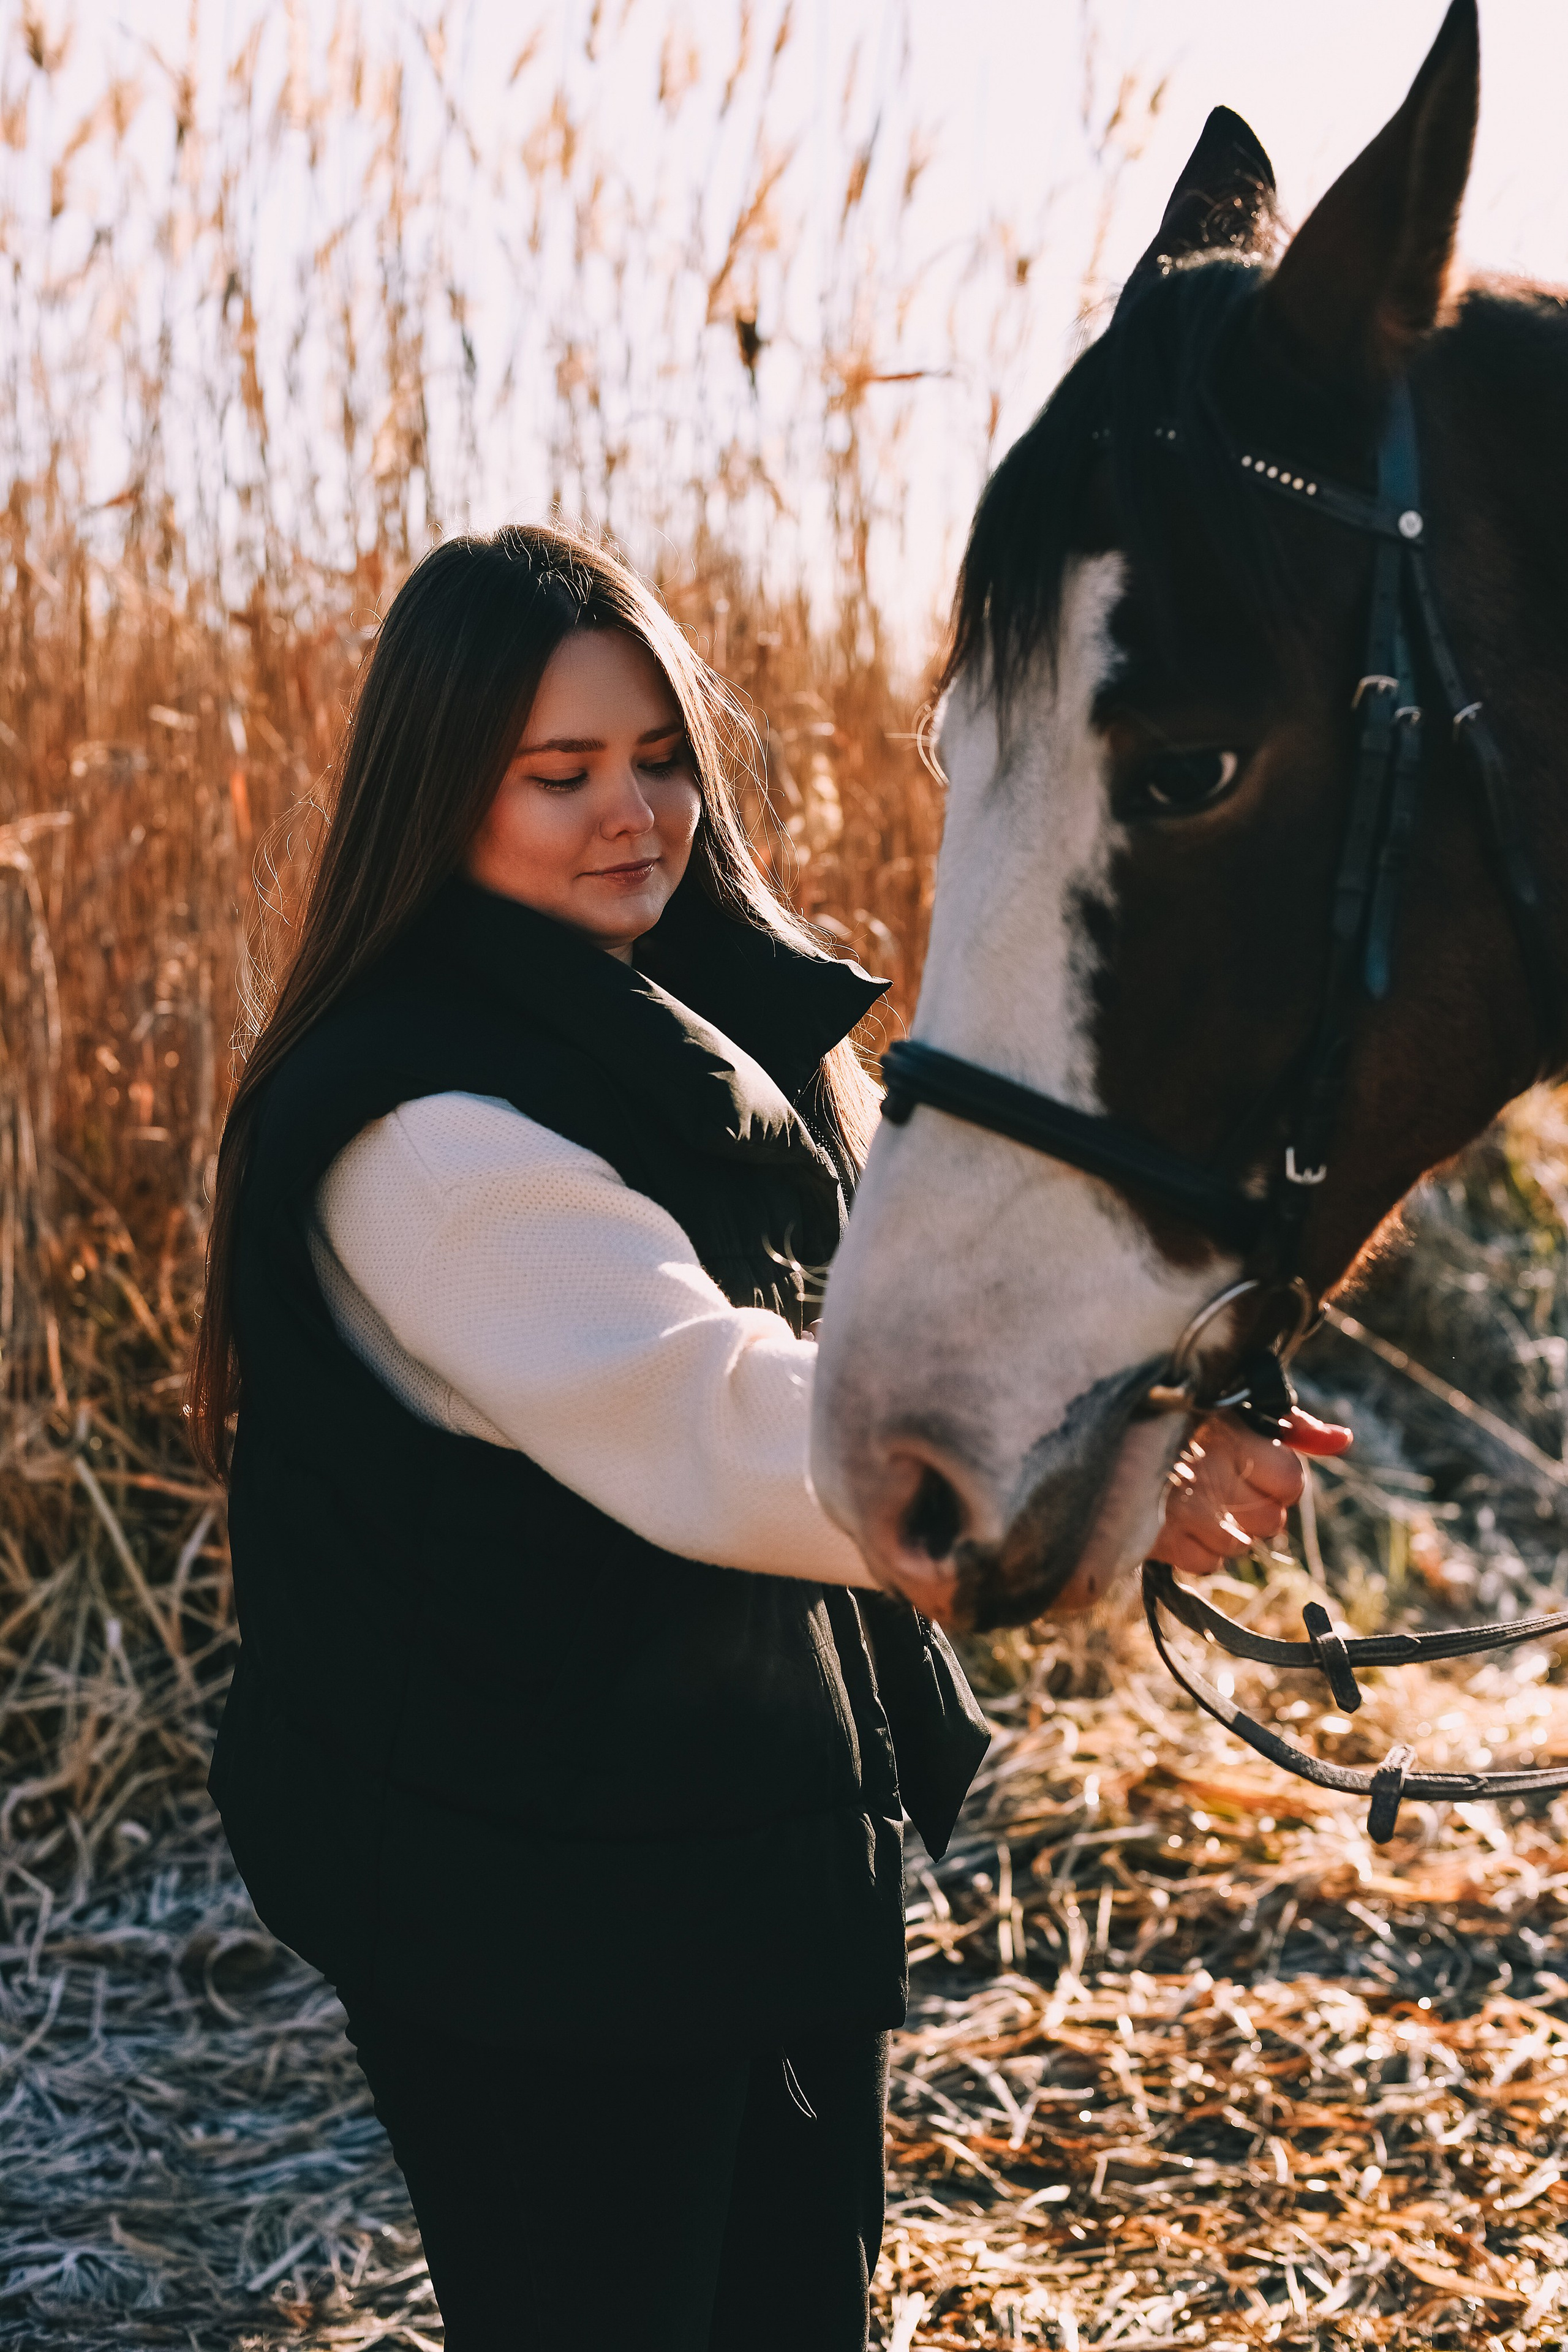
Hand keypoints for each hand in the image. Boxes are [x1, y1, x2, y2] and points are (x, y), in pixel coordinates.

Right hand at [1156, 1407, 1351, 1576]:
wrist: (1106, 1439)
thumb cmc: (1180, 1421)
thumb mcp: (1234, 1410)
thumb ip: (1293, 1425)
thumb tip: (1343, 1440)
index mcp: (1232, 1437)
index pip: (1291, 1483)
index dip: (1278, 1479)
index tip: (1255, 1467)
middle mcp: (1212, 1476)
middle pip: (1271, 1522)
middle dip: (1254, 1508)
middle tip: (1224, 1485)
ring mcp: (1185, 1512)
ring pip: (1241, 1546)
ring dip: (1226, 1530)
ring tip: (1200, 1502)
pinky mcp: (1160, 1541)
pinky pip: (1208, 1563)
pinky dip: (1198, 1549)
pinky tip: (1181, 1522)